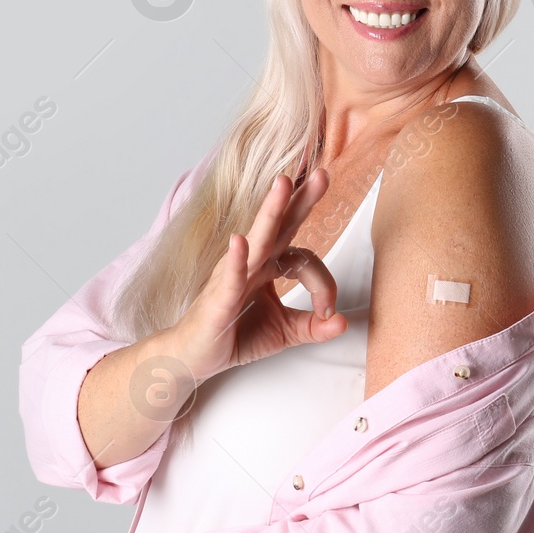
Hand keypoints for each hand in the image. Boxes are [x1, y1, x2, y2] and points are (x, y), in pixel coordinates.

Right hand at [163, 169, 348, 379]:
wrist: (190, 358)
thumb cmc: (233, 336)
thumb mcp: (283, 332)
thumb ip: (313, 326)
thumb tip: (343, 323)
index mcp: (268, 266)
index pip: (304, 260)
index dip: (323, 285)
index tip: (328, 311)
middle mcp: (251, 264)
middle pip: (279, 226)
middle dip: (299, 199)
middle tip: (321, 174)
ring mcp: (232, 278)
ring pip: (256, 241)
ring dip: (270, 212)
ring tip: (283, 183)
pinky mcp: (217, 301)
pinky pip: (229, 277)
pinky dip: (236, 259)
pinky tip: (239, 241)